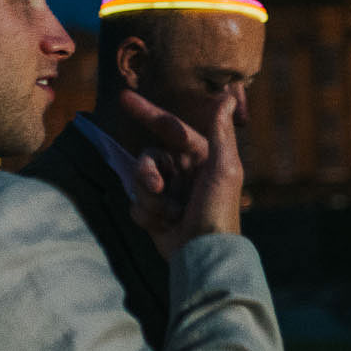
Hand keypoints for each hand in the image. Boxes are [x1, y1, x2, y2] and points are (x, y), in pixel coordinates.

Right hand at [119, 89, 242, 255]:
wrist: (203, 254)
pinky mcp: (155, 213)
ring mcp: (168, 193)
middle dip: (147, 173)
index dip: (147, 112)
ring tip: (168, 214)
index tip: (123, 98)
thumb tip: (227, 96)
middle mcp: (182, 171)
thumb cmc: (218, 210)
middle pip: (148, 157)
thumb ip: (221, 132)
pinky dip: (147, 216)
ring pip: (139, 181)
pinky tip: (163, 226)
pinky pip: (136, 204)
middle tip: (156, 188)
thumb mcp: (224, 168)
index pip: (170, 128)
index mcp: (200, 157)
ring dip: (150, 199)